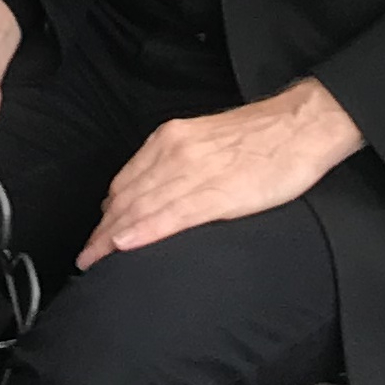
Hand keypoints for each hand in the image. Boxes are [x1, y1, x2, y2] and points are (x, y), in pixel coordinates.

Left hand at [76, 79, 361, 268]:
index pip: (126, 181)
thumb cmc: (261, 137)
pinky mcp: (217, 193)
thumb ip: (181, 164)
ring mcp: (193, 172)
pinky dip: (144, 230)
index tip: (94, 235)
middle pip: (126, 198)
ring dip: (113, 236)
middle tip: (85, 256)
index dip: (107, 212)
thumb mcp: (207, 142)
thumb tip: (161, 190)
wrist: (300, 125)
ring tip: (94, 259)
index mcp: (171, 140)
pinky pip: (172, 215)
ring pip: (141, 208)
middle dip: (102, 230)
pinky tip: (125, 244)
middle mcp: (174, 152)